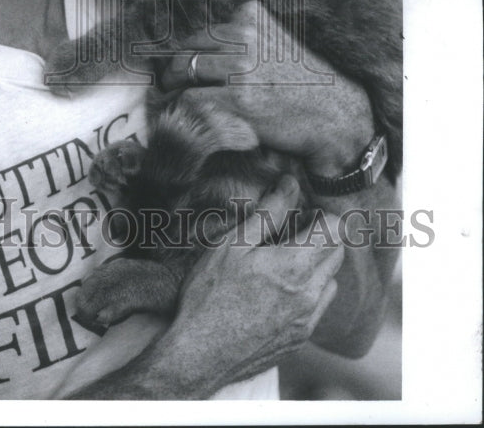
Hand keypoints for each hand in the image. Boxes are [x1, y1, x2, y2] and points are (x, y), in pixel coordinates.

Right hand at [158, 175, 344, 394]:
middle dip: (320, 236)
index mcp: (295, 265)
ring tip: (283, 260)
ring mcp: (308, 318)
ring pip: (331, 279)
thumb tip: (289, 185)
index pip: (334, 229)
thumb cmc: (209, 295)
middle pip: (337, 252)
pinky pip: (320, 304)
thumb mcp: (232, 244)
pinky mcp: (301, 337)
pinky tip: (281, 288)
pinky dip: (311, 289)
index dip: (319, 215)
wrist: (200, 352)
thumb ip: (268, 213)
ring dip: (317, 263)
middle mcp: (310, 293)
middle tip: (289, 232)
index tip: (298, 213)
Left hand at [159, 0, 374, 174]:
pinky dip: (180, 108)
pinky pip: (190, 99)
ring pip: (184, 70)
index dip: (190, 51)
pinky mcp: (236, 98)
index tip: (183, 66)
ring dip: (173, 87)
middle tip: (170, 84)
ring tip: (172, 99)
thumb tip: (199, 45)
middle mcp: (245, 36)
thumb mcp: (278, 40)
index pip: (204, 31)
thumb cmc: (306, 83)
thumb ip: (245, 35)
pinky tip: (182, 116)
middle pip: (189, 47)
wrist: (335, 117)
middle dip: (176, 67)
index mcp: (252, 15)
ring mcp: (240, 67)